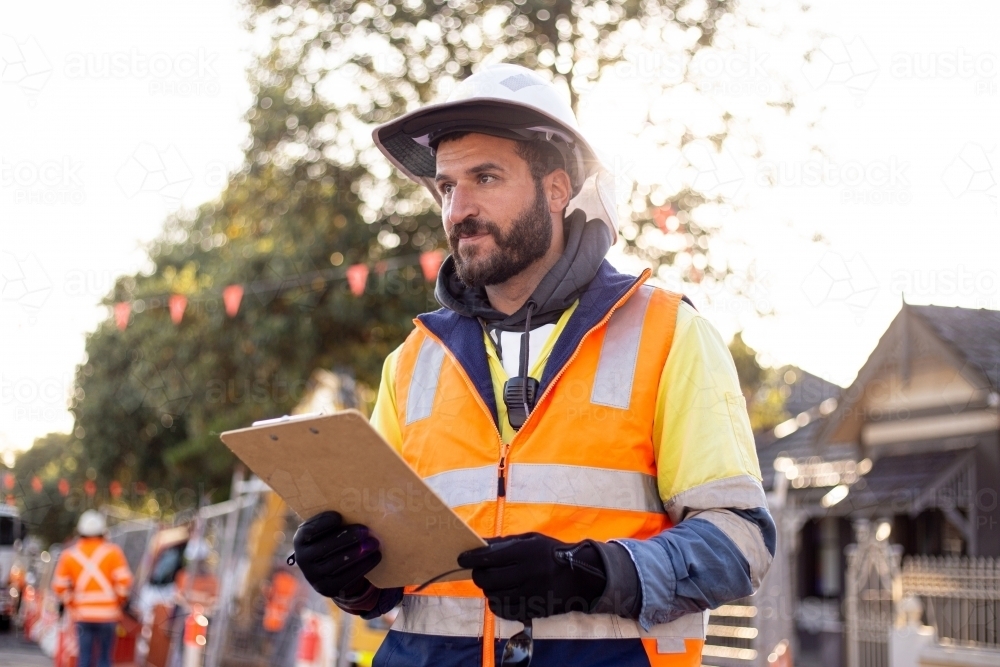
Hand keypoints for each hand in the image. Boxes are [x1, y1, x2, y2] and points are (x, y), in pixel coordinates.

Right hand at [293, 511, 381, 598]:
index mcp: (301, 539)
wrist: (333, 570)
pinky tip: (376, 556)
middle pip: (325, 547)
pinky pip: (347, 578)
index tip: (339, 516)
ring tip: (374, 543)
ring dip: (358, 552)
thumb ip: (337, 520)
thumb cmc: (334, 539)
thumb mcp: (329, 530)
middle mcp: (303, 559)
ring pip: (337, 563)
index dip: (322, 523)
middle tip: (366, 530)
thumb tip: (359, 504)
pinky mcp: (327, 588)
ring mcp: (313, 576)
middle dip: (347, 537)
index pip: (308, 530)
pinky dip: (363, 566)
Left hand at [458, 533, 606, 621]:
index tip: (461, 558)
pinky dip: (496, 604)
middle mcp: (527, 574)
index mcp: (526, 553)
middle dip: (478, 575)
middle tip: (479, 571)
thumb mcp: (531, 540)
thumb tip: (479, 543)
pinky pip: (503, 611)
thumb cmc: (551, 554)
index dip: (471, 558)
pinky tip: (499, 597)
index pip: (489, 557)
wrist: (579, 577)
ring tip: (492, 583)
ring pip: (493, 596)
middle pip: (487, 579)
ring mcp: (529, 594)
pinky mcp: (532, 610)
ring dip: (488, 590)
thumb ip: (505, 542)